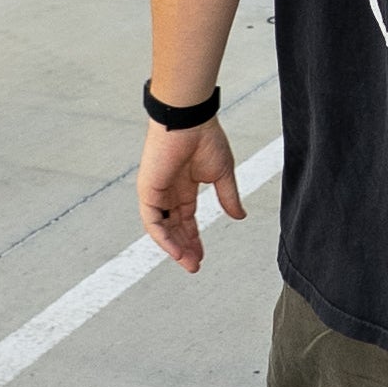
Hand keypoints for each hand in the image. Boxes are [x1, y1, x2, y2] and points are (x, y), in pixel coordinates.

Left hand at [137, 117, 244, 271]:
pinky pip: (153, 221)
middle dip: (185, 248)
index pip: (187, 219)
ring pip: (163, 228)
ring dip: (175, 247)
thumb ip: (228, 197)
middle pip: (174, 227)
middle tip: (194, 266)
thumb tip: (240, 216)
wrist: (190, 120)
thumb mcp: (223, 174)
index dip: (194, 239)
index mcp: (184, 187)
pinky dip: (163, 237)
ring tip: (188, 263)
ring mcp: (157, 192)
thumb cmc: (205, 138)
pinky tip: (176, 250)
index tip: (202, 256)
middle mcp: (169, 191)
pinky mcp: (148, 190)